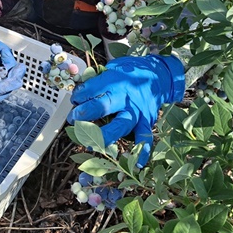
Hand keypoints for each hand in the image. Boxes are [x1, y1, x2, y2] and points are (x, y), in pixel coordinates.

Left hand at [68, 55, 184, 167]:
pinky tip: (135, 165)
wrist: (160, 77)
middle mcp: (126, 97)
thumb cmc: (132, 72)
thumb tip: (79, 91)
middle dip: (84, 114)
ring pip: (120, 126)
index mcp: (116, 81)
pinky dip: (142, 152)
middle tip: (72, 119)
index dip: (80, 95)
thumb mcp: (114, 67)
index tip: (75, 99)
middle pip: (103, 107)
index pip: (92, 90)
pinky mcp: (147, 122)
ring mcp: (137, 112)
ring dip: (104, 135)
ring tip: (89, 143)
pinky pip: (145, 139)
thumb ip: (98, 78)